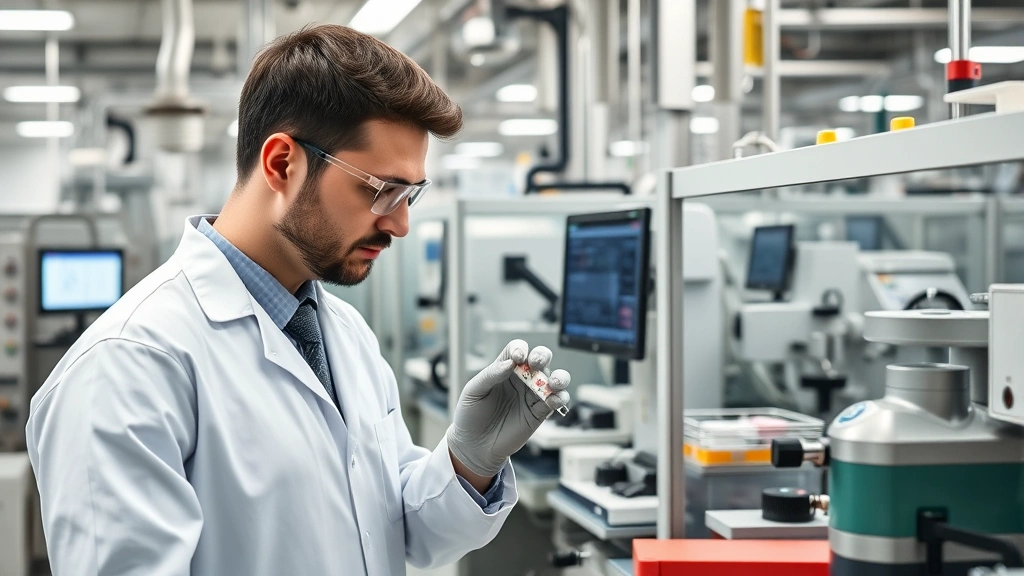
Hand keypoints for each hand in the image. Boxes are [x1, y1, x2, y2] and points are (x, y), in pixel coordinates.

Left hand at [446, 340, 570, 477]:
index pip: (516, 350)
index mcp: (504, 368)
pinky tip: (553, 400)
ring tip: (553, 383)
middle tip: (536, 363)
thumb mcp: (474, 391)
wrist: (474, 445)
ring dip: (559, 377)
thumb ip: (491, 375)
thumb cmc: (470, 415)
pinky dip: (560, 398)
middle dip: (542, 356)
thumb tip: (510, 362)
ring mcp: (532, 394)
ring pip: (555, 378)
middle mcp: (521, 378)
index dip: (520, 349)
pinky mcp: (540, 412)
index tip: (517, 358)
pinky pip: (556, 401)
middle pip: (540, 358)